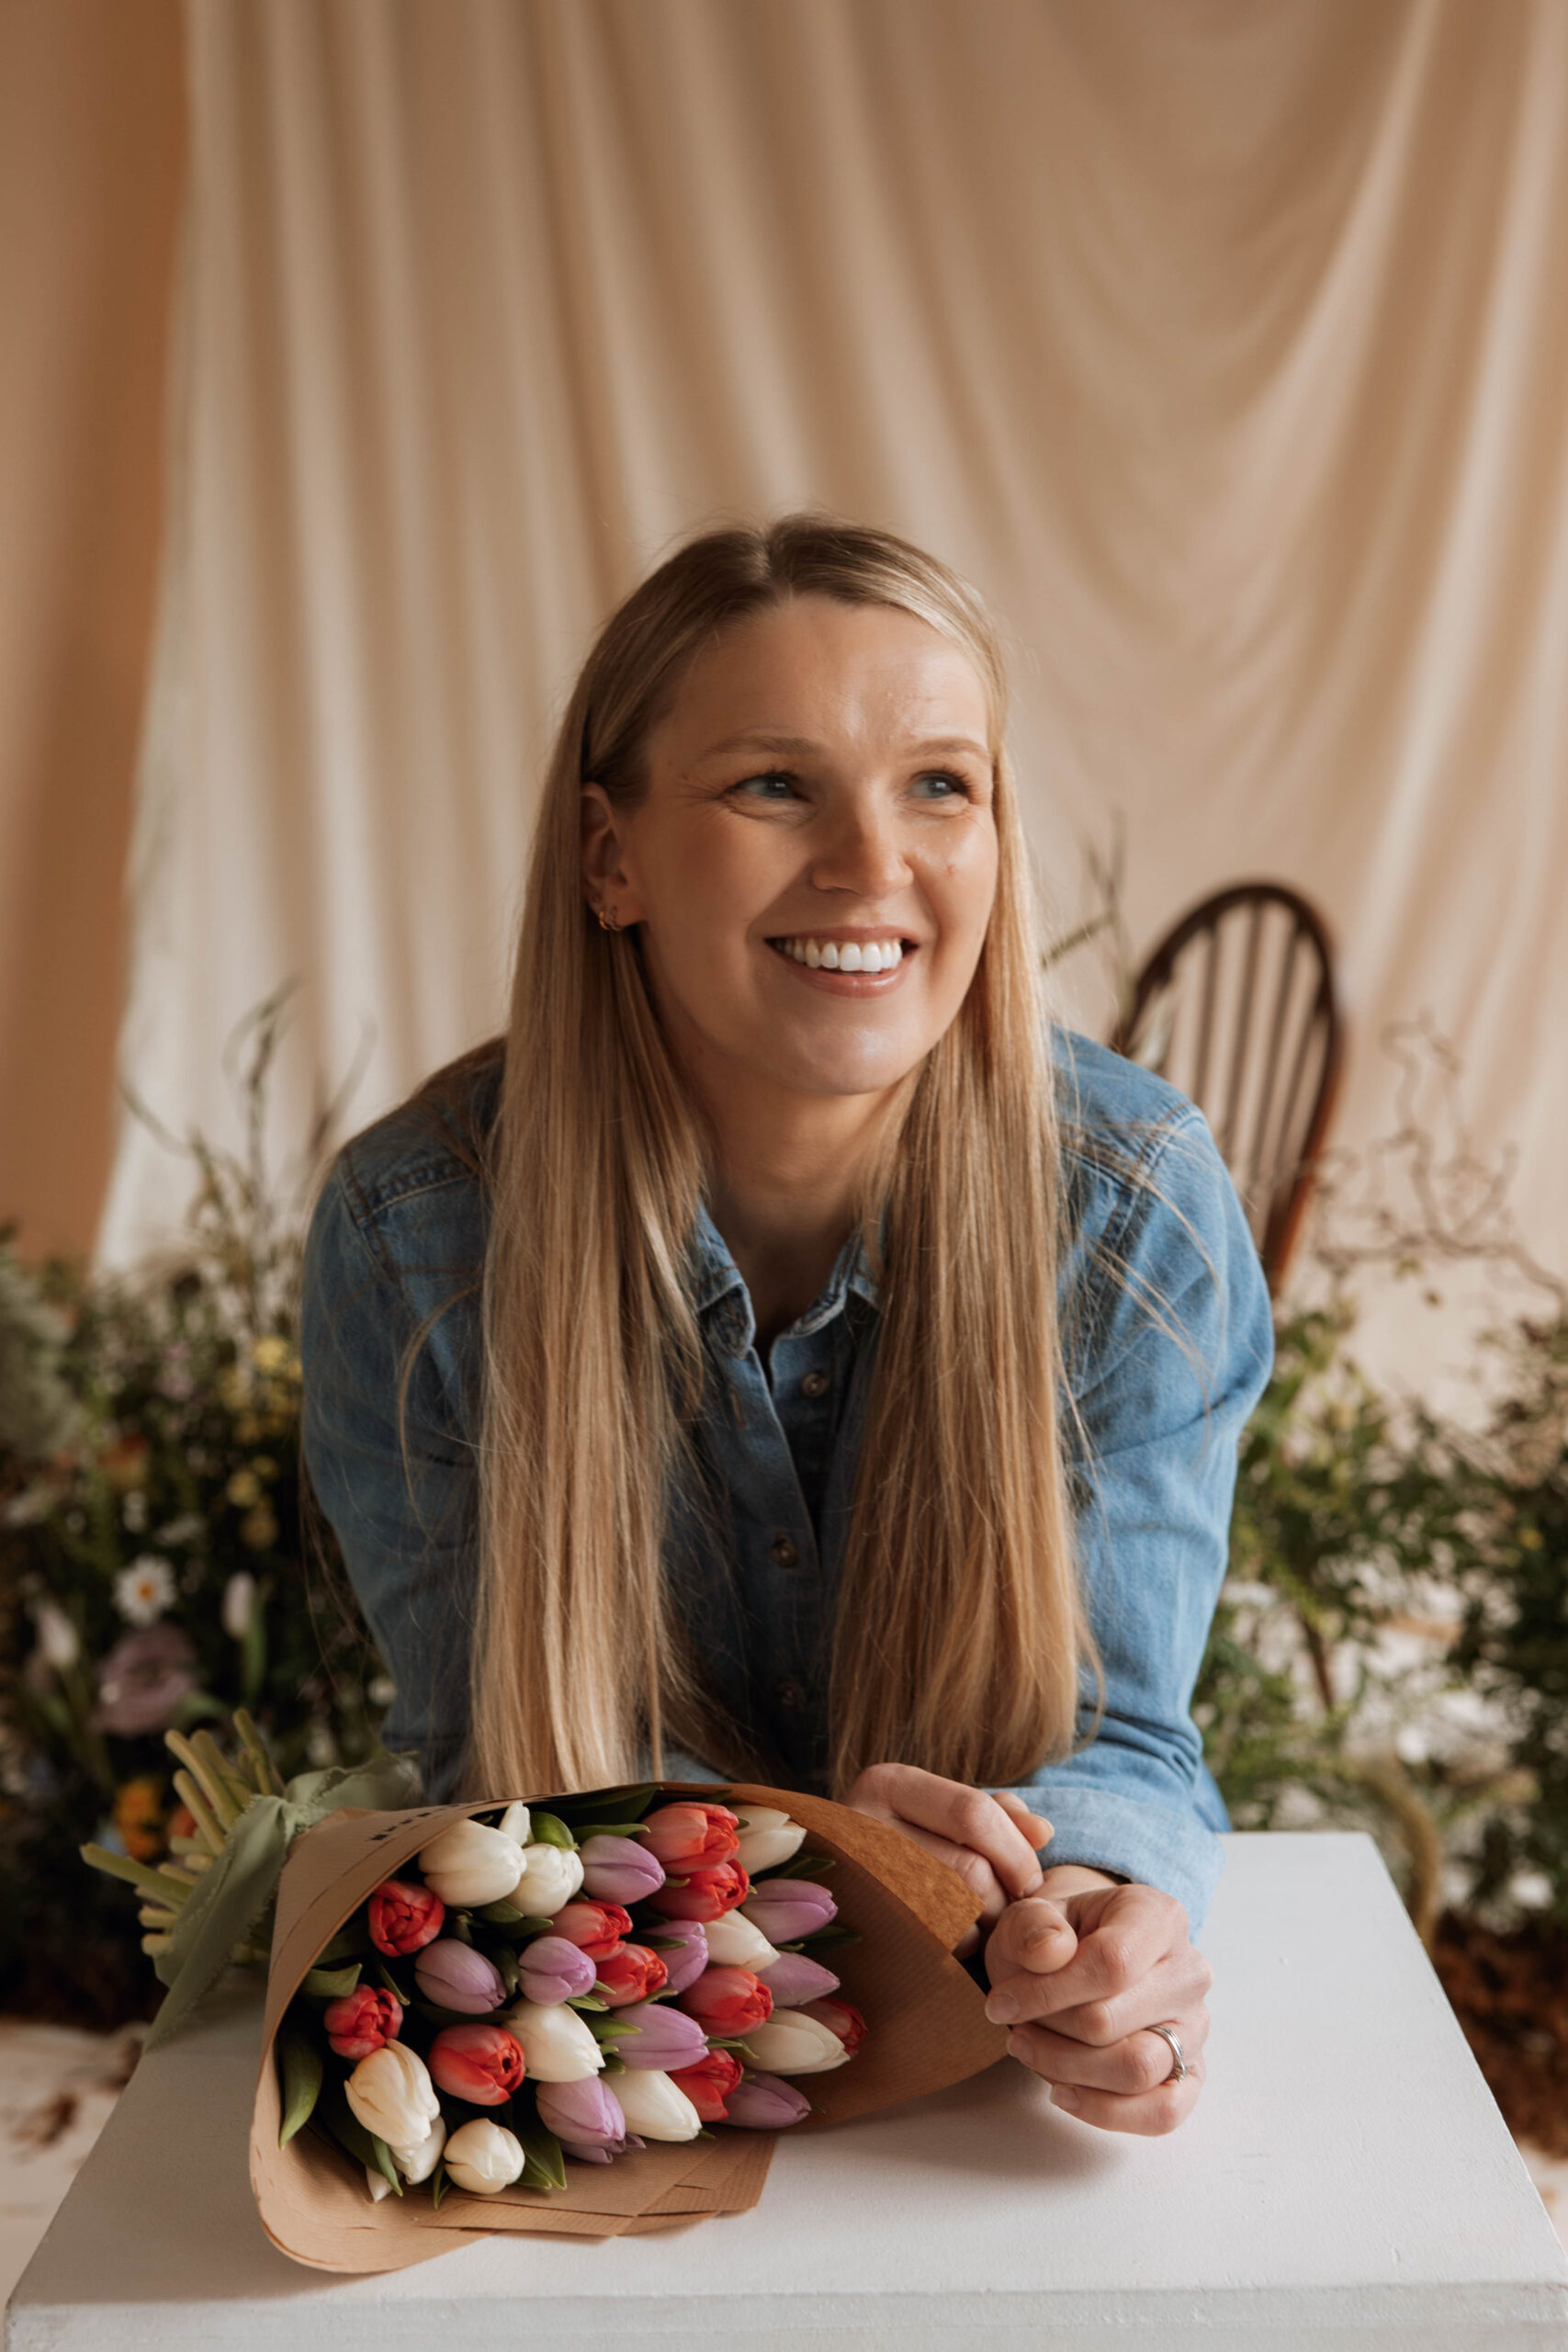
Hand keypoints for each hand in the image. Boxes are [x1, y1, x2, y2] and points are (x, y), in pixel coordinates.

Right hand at [844, 1764, 1050, 1953]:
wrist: (840, 1890)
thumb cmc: (909, 1845)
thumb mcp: (943, 1814)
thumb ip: (996, 1816)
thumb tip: (1043, 1832)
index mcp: (887, 1784)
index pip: (973, 1812)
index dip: (1016, 1850)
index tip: (1030, 1879)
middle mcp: (862, 1827)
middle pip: (969, 1868)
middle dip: (1004, 1896)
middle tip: (1009, 1906)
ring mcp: (859, 1882)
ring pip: (956, 1910)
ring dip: (987, 1922)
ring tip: (983, 1917)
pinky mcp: (864, 1928)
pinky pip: (936, 1944)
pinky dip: (961, 1946)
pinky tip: (955, 1937)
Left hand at [984, 1871, 1210, 2134]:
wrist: (1077, 1959)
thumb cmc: (1054, 1939)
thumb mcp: (1029, 1917)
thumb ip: (1031, 1926)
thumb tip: (1050, 1952)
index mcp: (1159, 1917)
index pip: (1111, 1963)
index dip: (1048, 1993)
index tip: (1001, 2004)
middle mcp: (1188, 1972)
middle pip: (1113, 2022)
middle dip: (1049, 2029)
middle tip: (1014, 2025)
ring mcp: (1195, 2026)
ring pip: (1138, 2070)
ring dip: (1067, 2069)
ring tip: (1029, 2049)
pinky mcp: (1191, 2073)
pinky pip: (1162, 2111)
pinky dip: (1105, 2111)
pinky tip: (1062, 2091)